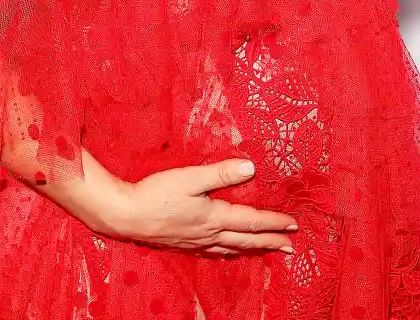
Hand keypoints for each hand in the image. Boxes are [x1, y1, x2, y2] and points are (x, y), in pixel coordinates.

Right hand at [106, 159, 297, 256]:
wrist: (127, 215)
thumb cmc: (157, 193)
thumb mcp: (190, 178)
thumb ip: (220, 173)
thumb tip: (250, 168)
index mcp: (213, 217)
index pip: (251, 221)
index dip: (273, 222)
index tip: (293, 224)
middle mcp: (209, 234)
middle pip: (246, 239)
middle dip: (270, 242)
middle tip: (291, 247)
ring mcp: (196, 242)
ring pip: (232, 248)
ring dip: (253, 248)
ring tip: (266, 250)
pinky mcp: (183, 244)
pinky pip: (214, 252)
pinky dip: (229, 251)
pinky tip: (227, 250)